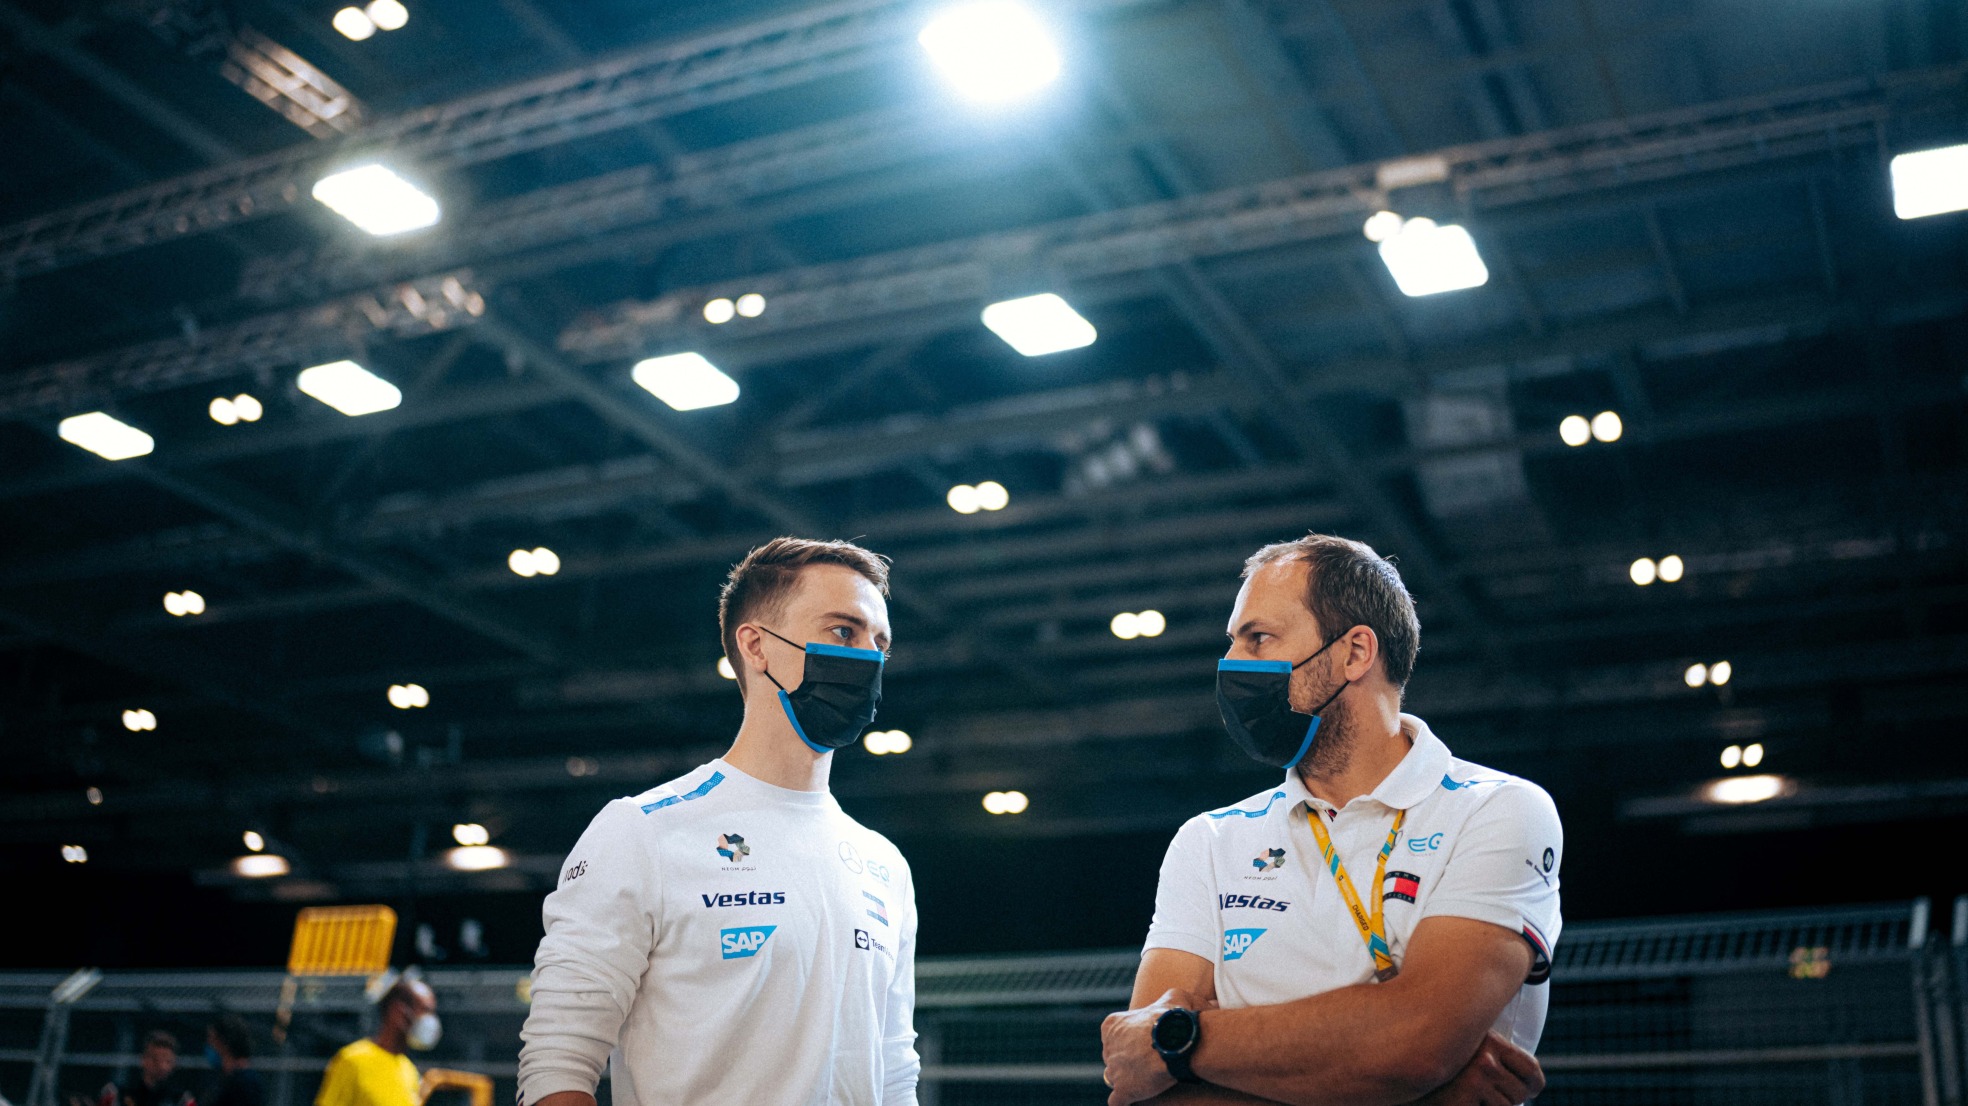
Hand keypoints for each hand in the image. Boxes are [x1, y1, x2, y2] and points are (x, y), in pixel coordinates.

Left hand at [1102, 988, 1202, 1105]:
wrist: (1178, 1042)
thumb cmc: (1175, 1018)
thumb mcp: (1174, 997)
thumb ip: (1168, 999)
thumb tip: (1177, 1005)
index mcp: (1112, 1025)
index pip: (1115, 1035)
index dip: (1131, 1040)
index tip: (1147, 1043)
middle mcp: (1108, 1048)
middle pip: (1115, 1056)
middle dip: (1128, 1060)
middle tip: (1151, 1061)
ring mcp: (1113, 1070)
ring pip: (1115, 1078)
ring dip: (1128, 1080)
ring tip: (1147, 1079)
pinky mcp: (1122, 1091)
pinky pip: (1117, 1101)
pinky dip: (1125, 1101)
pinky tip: (1135, 1098)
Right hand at [1413, 1031, 1544, 1105]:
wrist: (1400, 1069)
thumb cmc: (1438, 1062)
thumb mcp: (1468, 1049)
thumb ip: (1493, 1057)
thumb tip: (1532, 1085)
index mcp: (1490, 1040)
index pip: (1531, 1069)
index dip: (1533, 1085)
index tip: (1529, 1090)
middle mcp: (1485, 1060)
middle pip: (1521, 1093)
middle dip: (1509, 1099)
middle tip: (1485, 1094)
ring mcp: (1474, 1083)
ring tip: (1469, 1096)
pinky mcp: (1463, 1101)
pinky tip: (1460, 1100)